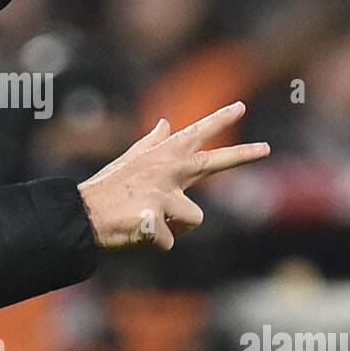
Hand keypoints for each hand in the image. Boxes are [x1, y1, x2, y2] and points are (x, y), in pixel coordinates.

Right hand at [75, 101, 269, 250]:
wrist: (83, 214)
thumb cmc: (108, 188)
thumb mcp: (131, 159)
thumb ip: (153, 142)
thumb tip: (167, 123)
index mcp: (162, 157)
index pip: (196, 134)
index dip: (219, 119)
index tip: (240, 107)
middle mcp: (167, 171)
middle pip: (212, 162)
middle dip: (241, 155)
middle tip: (266, 149)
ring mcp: (162, 195)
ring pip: (193, 220)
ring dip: (177, 228)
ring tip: (152, 223)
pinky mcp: (156, 220)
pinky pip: (170, 241)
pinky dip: (156, 243)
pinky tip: (139, 234)